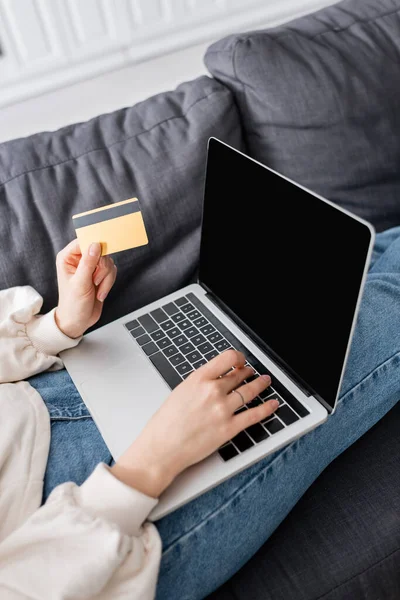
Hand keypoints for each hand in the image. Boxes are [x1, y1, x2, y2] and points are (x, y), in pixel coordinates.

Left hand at [55, 239, 116, 338]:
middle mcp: (79, 259)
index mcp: (68, 257)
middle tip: (95, 281)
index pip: (84, 241)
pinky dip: (109, 283)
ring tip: (96, 289)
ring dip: (105, 278)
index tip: (103, 251)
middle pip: (100, 251)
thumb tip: (95, 244)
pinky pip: (112, 270)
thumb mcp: (80, 283)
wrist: (78, 321)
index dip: (95, 245)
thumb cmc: (72, 304)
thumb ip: (88, 262)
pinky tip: (100, 292)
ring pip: (108, 262)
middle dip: (101, 268)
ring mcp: (90, 267)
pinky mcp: (100, 274)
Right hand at [112, 349, 278, 497]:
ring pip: (250, 391)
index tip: (240, 361)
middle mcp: (213, 391)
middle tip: (251, 372)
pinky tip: (273, 404)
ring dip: (260, 385)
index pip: (227, 358)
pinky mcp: (229, 428)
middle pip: (239, 375)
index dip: (238, 357)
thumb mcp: (181, 391)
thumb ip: (200, 383)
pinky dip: (267, 408)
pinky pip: (254, 415)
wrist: (162, 448)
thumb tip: (217, 378)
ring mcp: (222, 409)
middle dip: (248, 373)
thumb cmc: (166, 423)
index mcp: (198, 379)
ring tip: (265, 381)